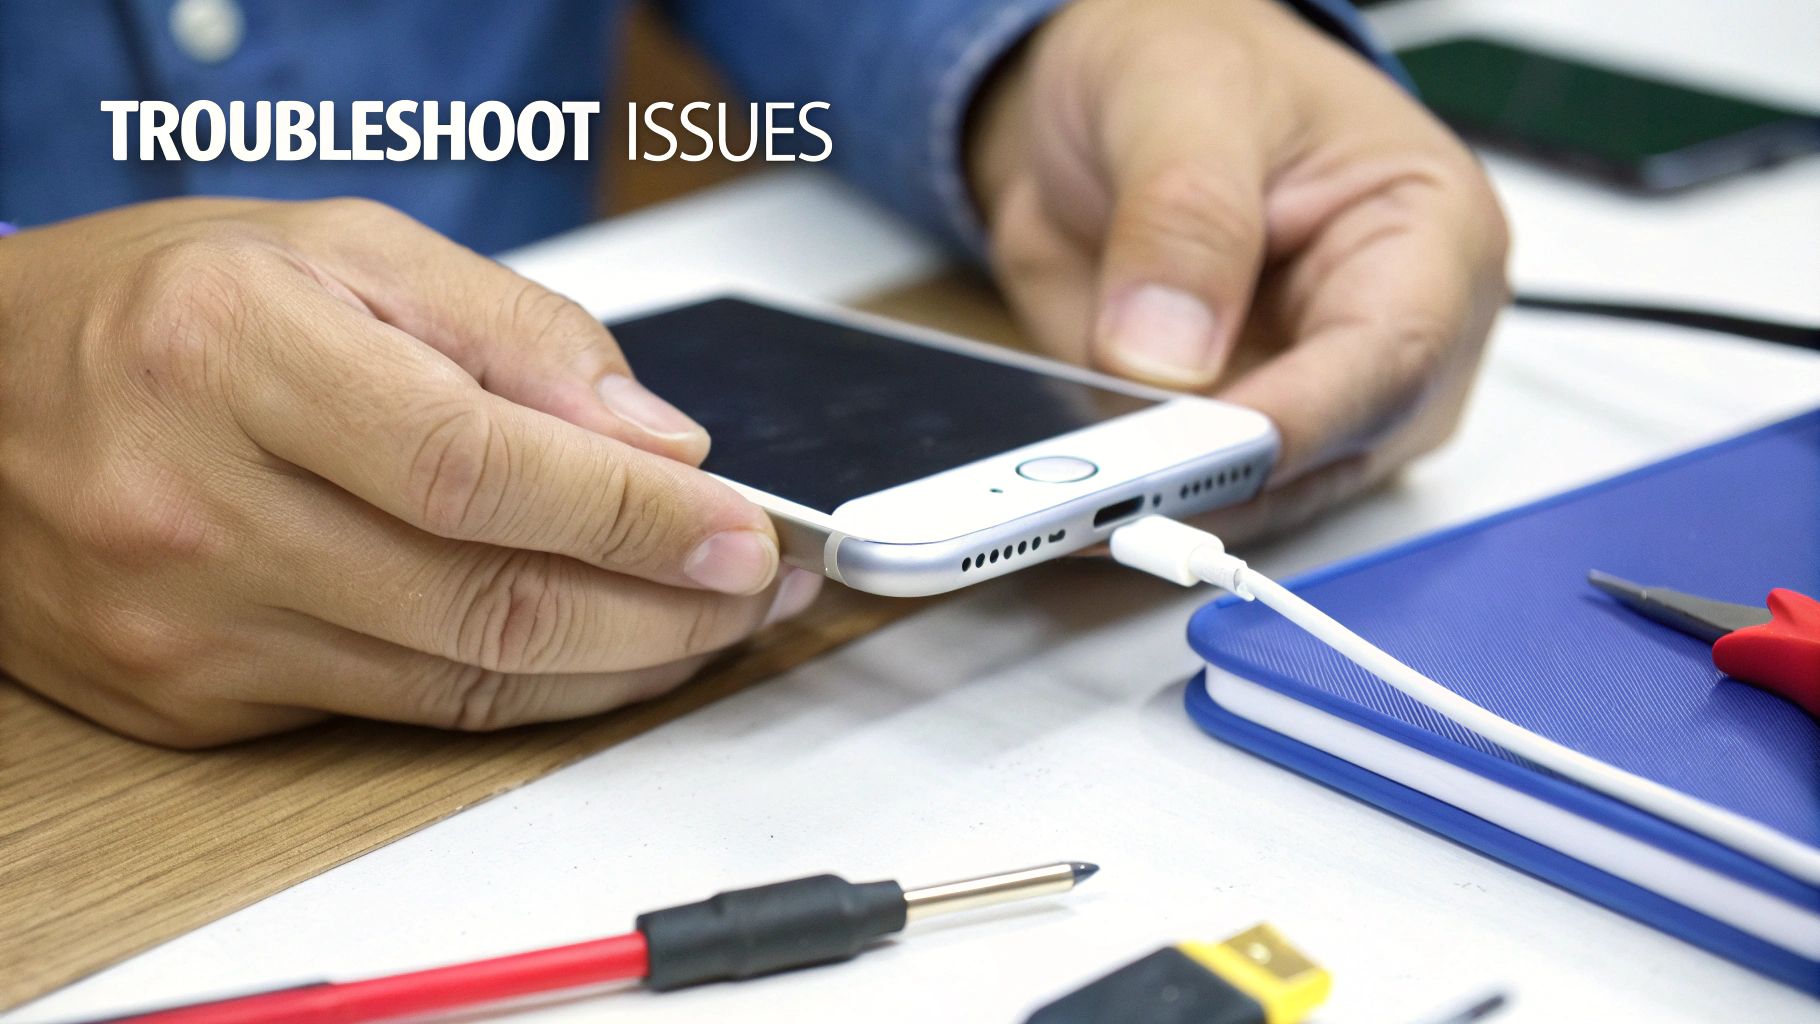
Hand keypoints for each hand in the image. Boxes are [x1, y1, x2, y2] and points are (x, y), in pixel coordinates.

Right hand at [0, 198, 818, 745]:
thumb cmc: (164, 306)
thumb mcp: (341, 247)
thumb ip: (513, 331)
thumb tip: (653, 438)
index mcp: (234, 351)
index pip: (481, 464)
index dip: (636, 514)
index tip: (741, 532)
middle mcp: (197, 502)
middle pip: (486, 595)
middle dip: (660, 608)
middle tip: (753, 588)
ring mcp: (188, 621)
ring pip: (461, 676)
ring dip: (616, 664)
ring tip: (705, 626)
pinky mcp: (197, 699)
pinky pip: (405, 710)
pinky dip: (525, 689)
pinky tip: (598, 655)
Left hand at [968, 0, 1508, 538]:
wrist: (1114, 99)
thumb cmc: (1191, 65)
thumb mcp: (1180, 94)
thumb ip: (1182, 213)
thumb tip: (1167, 352)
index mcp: (1431, 233)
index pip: (1391, 357)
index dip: (1294, 420)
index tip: (1197, 447)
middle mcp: (1393, 338)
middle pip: (1330, 455)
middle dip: (1215, 482)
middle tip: (1102, 490)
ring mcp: (1316, 401)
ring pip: (1258, 501)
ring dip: (1159, 505)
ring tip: (1056, 494)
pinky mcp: (1236, 437)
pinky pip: (1190, 497)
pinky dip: (1124, 501)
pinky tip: (1059, 487)